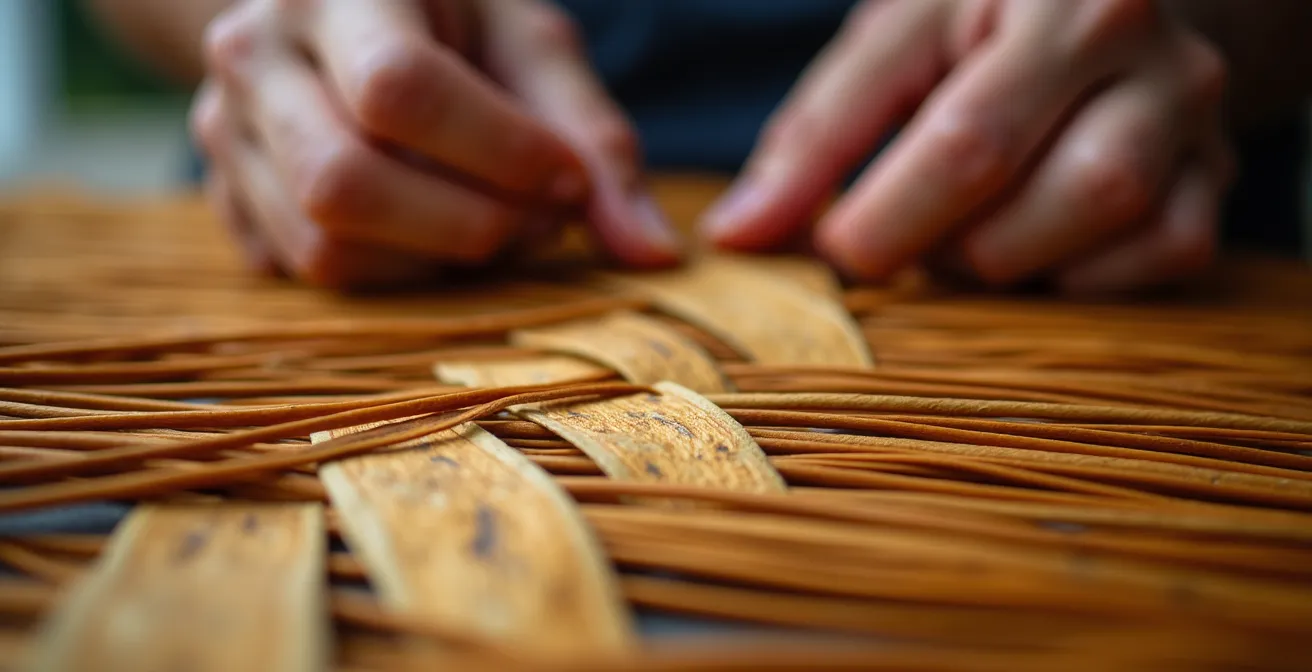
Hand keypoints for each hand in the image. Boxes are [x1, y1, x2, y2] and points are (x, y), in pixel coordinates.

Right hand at [192, 0, 679, 288]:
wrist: (342, 16)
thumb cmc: (456, 24)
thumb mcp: (531, 49)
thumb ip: (594, 141)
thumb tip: (654, 258)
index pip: (400, 90)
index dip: (501, 154)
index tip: (570, 181)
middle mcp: (256, 49)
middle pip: (343, 181)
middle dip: (465, 226)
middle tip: (534, 219)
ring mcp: (223, 124)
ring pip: (322, 244)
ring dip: (433, 260)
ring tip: (493, 222)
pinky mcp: (223, 189)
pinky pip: (304, 269)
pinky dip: (392, 272)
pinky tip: (433, 230)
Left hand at [701, 0, 1232, 293]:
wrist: (1098, 3)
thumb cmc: (973, 24)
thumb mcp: (890, 45)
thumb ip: (815, 137)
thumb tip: (739, 237)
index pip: (964, 145)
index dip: (885, 224)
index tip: (832, 251)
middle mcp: (1139, 47)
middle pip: (1037, 201)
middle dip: (941, 248)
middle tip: (898, 235)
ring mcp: (1190, 110)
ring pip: (1103, 226)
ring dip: (1010, 260)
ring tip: (962, 232)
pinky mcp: (1218, 170)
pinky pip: (1166, 253)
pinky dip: (1084, 274)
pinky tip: (1037, 242)